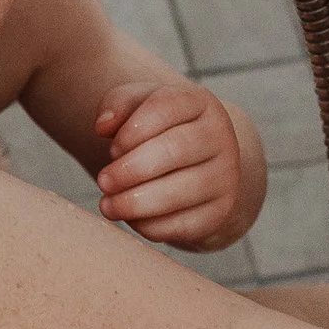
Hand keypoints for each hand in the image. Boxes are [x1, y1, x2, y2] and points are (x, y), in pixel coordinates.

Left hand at [94, 80, 250, 248]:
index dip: (132, 130)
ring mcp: (225, 177)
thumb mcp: (139, 107)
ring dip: (137, 202)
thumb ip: (118, 104)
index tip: (112, 148)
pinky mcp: (220, 212)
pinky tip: (131, 219)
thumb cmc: (160, 132)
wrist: (199, 167)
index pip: (165, 108)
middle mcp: (220, 137)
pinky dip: (152, 226)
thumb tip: (103, 126)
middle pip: (175, 150)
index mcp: (200, 103)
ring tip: (108, 205)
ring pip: (181, 192)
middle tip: (103, 182)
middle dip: (131, 169)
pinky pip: (184, 224)